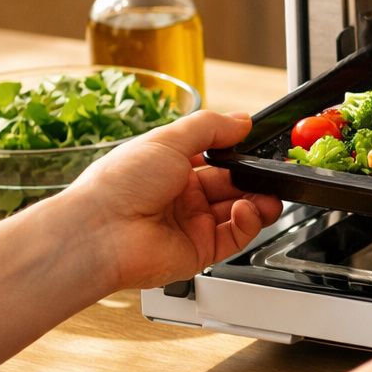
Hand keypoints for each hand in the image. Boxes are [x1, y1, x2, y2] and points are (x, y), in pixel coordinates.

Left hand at [53, 111, 283, 290]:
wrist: (99, 232)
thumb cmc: (118, 184)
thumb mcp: (167, 139)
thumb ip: (210, 127)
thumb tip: (242, 120)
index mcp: (170, 168)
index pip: (217, 159)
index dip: (240, 155)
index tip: (260, 148)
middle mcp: (182, 197)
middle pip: (233, 186)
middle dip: (255, 179)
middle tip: (272, 173)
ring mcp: (191, 225)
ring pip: (240, 212)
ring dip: (260, 201)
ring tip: (268, 194)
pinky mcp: (200, 251)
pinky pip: (236, 236)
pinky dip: (249, 222)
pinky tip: (247, 210)